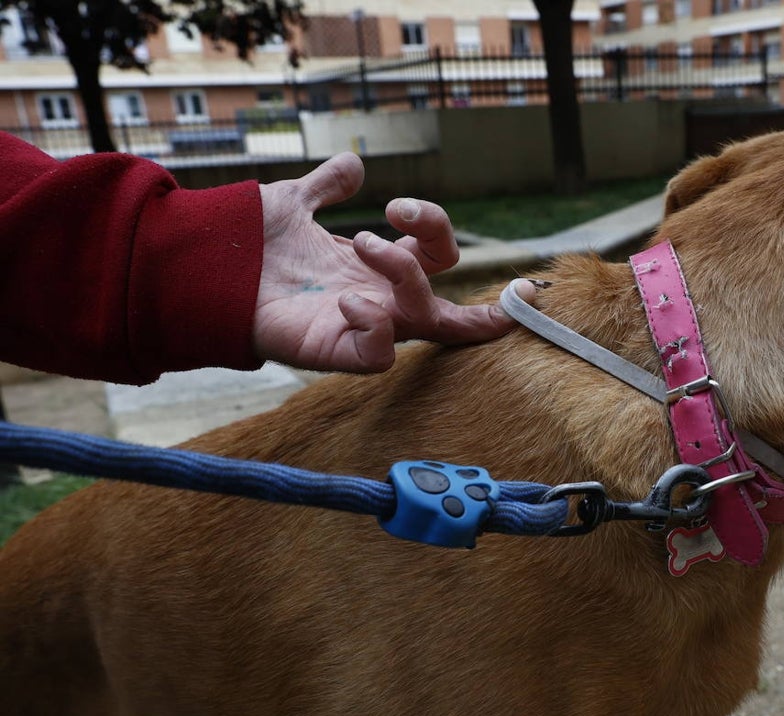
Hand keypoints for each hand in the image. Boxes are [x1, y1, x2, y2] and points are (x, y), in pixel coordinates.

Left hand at [254, 153, 532, 371]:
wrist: (199, 267)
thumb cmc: (245, 245)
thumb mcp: (294, 203)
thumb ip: (328, 186)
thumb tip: (356, 165)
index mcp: (376, 267)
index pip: (437, 264)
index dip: (449, 239)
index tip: (415, 215)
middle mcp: (379, 301)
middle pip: (450, 308)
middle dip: (459, 273)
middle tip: (402, 218)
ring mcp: (361, 328)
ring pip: (422, 317)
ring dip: (404, 272)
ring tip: (361, 242)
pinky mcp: (336, 353)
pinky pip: (381, 356)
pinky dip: (377, 326)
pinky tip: (350, 299)